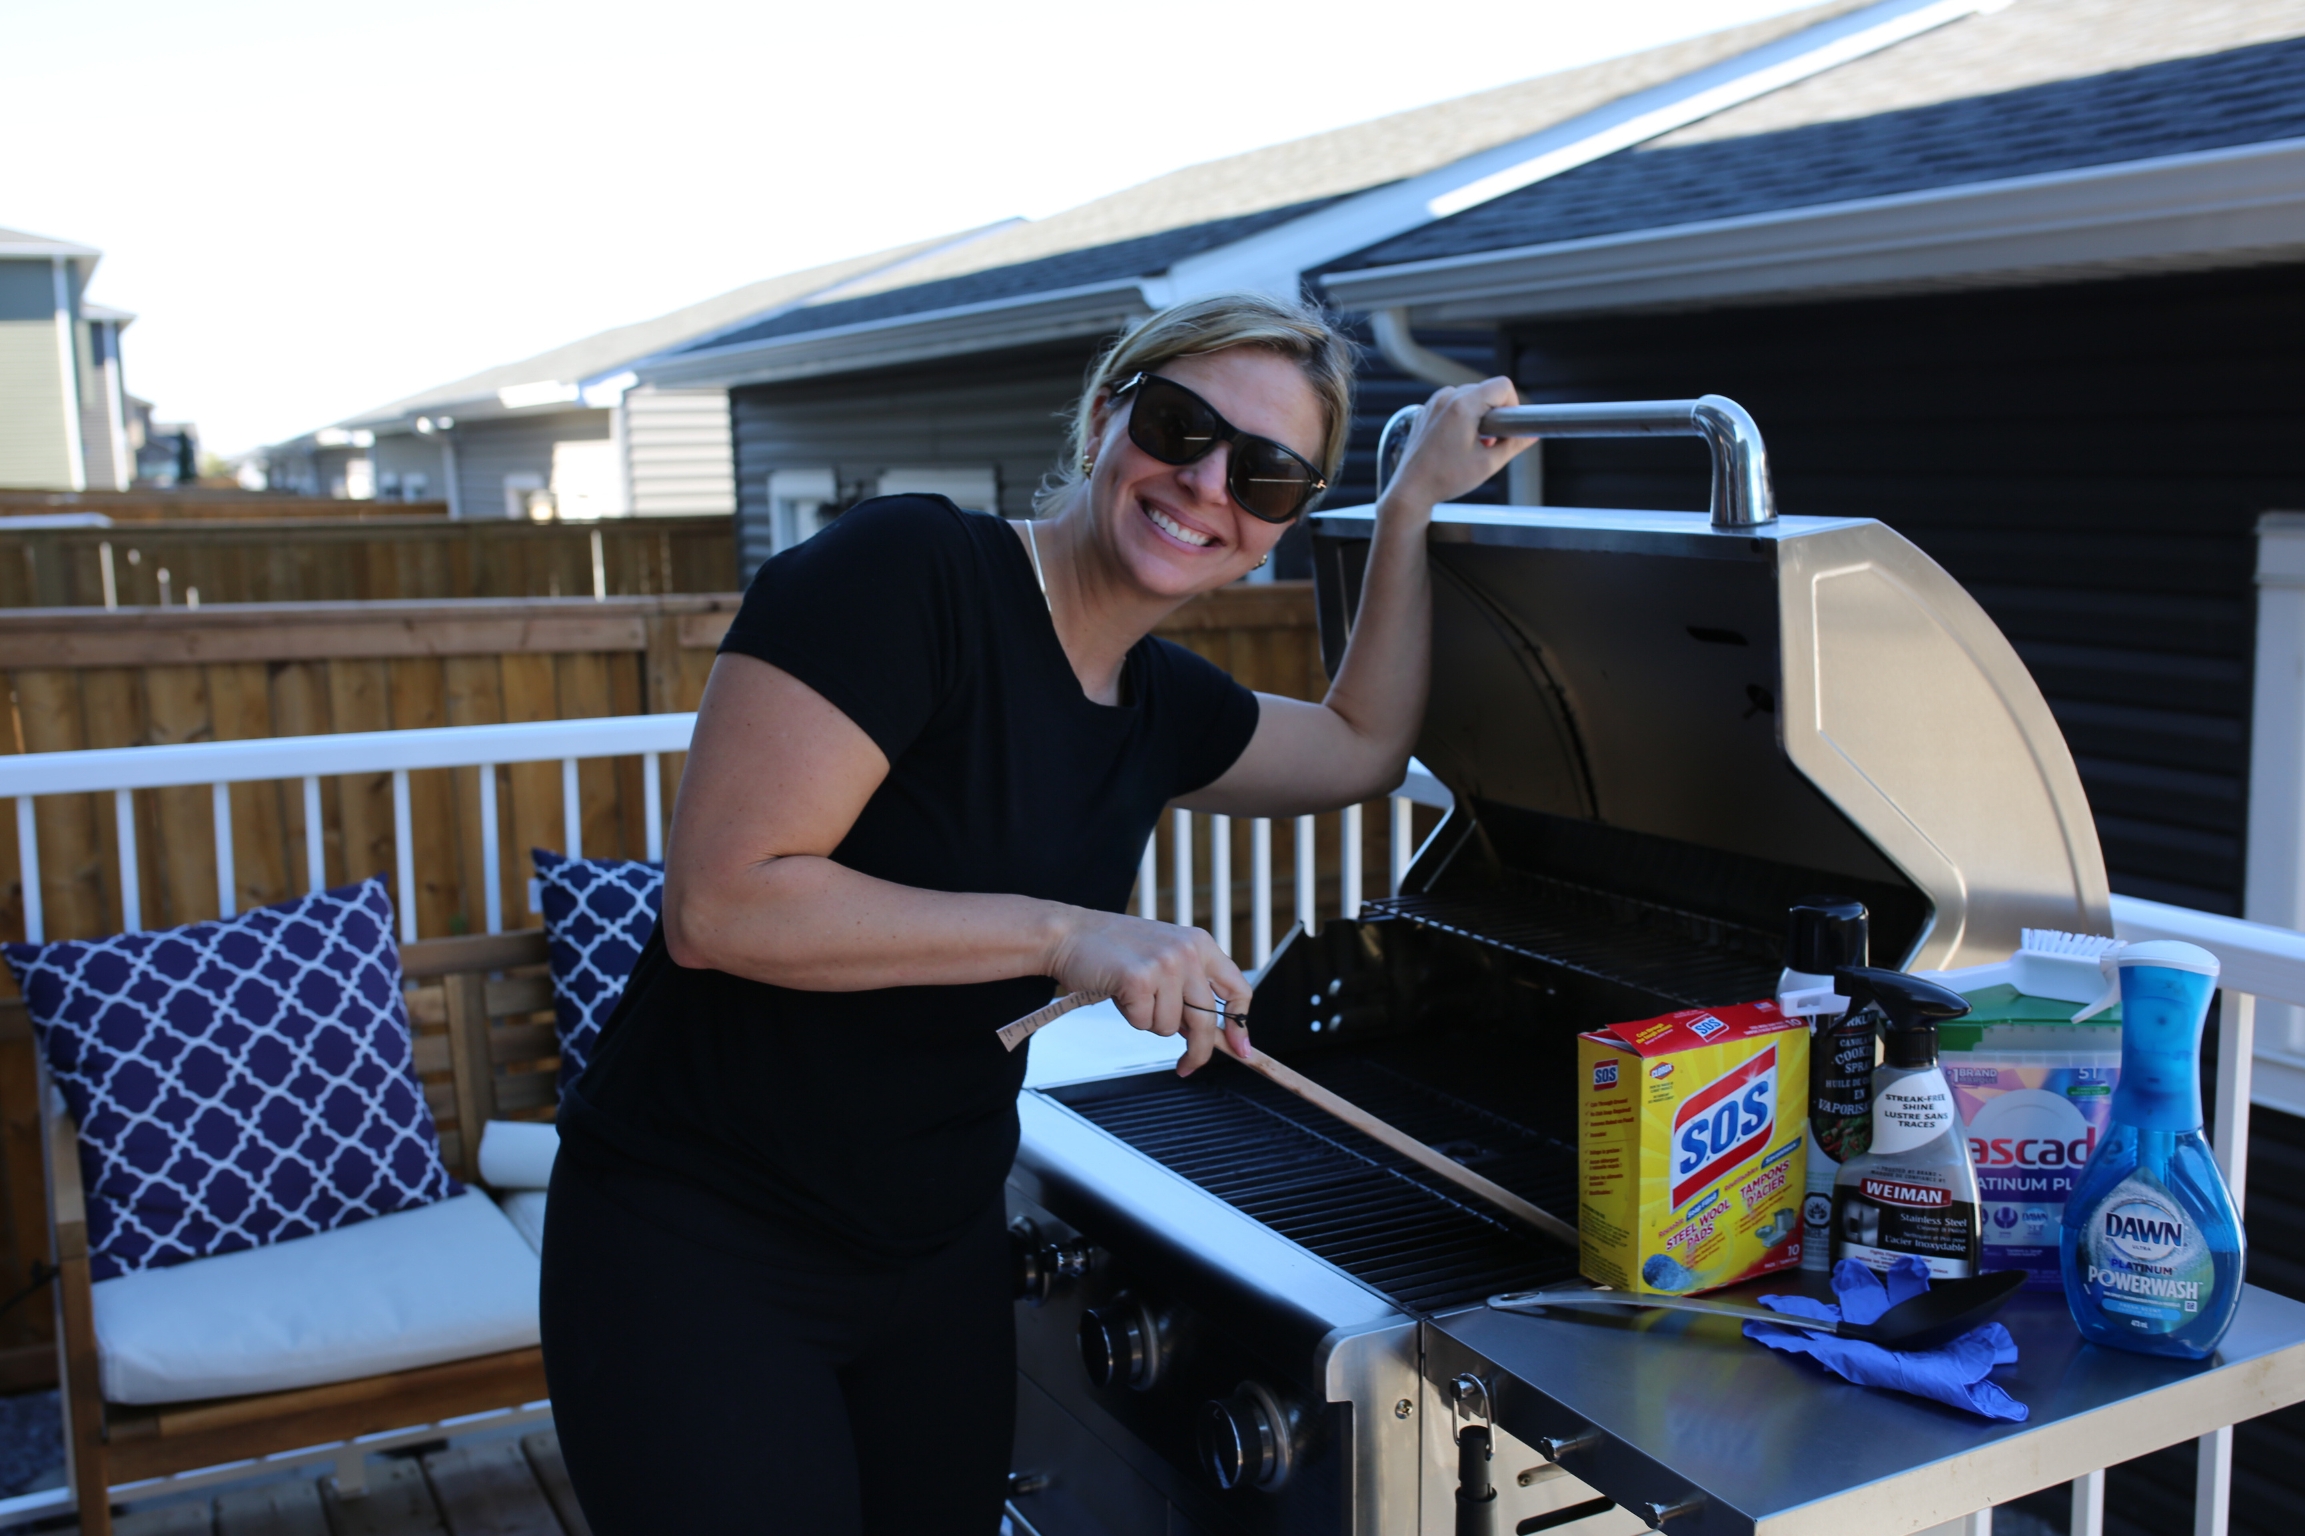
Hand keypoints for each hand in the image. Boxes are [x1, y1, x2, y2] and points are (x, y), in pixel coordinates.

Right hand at [1045, 909, 1250, 1075]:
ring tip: (1133, 995)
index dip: (1240, 1025)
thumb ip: (1189, 989)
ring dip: (1149, 1021)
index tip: (1240, 1049)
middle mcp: (1188, 951)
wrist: (1069, 934)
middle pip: (1206, 1019)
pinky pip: (1143, 1022)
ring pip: (1170, 1026)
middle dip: (1197, 1050)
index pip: (1237, 989)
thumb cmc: (1113, 950)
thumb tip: (1207, 1035)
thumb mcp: (1164, 958)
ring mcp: (1164, 963)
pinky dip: (1130, 1016)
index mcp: (1200, 943)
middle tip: (1187, 1066)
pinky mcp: (1139, 978)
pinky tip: (1119, 993)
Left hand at [1381, 377, 1533, 513]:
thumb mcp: (1487, 464)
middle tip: (1491, 442)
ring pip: (1469, 396)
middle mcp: (1446, 398)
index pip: (1502, 386)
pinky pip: (1451, 404)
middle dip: (1495, 413)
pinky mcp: (1425, 412)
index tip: (1507, 427)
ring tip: (1474, 444)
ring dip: (1478, 415)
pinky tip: (1458, 442)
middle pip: (1485, 390)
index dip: (1512, 404)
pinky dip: (1461, 417)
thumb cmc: (1445, 479)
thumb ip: (1514, 445)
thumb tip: (1531, 435)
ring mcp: (1433, 403)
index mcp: (1463, 406)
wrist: (1411, 490)